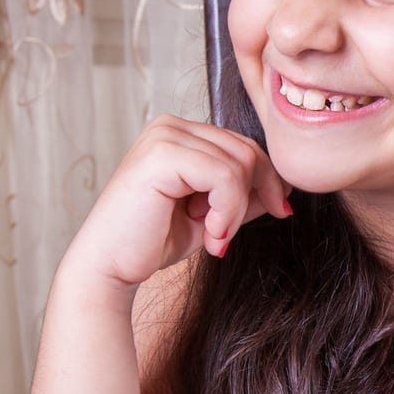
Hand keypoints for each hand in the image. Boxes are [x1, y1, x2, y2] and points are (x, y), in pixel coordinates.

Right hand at [65, 115, 292, 289]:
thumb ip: (242, 196)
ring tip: (215, 238)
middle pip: (247, 149)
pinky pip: (224, 176)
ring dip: (235, 210)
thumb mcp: (212, 215)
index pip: (244, 144)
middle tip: (231, 235)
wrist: (110, 267)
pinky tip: (209, 233)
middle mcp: (171, 126)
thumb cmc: (153, 242)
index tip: (277, 211)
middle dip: (257, 194)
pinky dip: (227, 210)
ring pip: (239, 164)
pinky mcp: (162, 154)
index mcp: (181, 134)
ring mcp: (164, 135)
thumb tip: (283, 188)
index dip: (268, 179)